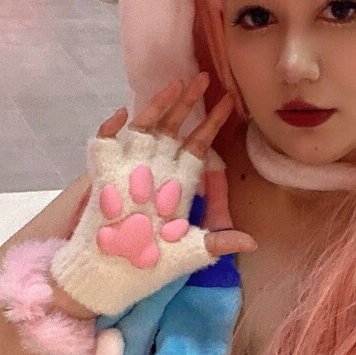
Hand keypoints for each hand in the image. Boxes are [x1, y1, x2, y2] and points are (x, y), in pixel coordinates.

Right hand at [49, 74, 256, 316]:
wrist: (111, 277)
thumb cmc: (150, 265)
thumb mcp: (189, 253)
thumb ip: (218, 242)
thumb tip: (253, 242)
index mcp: (177, 184)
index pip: (198, 145)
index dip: (213, 123)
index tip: (231, 102)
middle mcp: (154, 170)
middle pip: (173, 127)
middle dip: (188, 103)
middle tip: (204, 77)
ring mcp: (128, 169)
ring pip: (144, 127)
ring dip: (157, 105)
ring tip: (174, 83)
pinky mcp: (103, 175)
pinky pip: (103, 143)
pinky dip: (109, 128)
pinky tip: (122, 115)